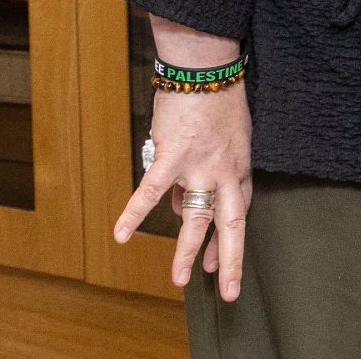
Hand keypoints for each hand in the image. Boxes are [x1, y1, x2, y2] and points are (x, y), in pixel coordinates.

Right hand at [119, 83, 253, 298]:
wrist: (206, 69)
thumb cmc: (216, 99)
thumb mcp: (228, 136)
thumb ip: (207, 172)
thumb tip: (182, 205)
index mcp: (238, 166)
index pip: (238, 210)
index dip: (230, 240)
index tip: (221, 264)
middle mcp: (224, 171)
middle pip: (231, 222)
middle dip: (230, 259)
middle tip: (229, 291)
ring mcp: (199, 166)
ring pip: (196, 217)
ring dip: (187, 252)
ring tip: (180, 280)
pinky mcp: (173, 156)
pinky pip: (151, 191)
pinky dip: (134, 214)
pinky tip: (121, 235)